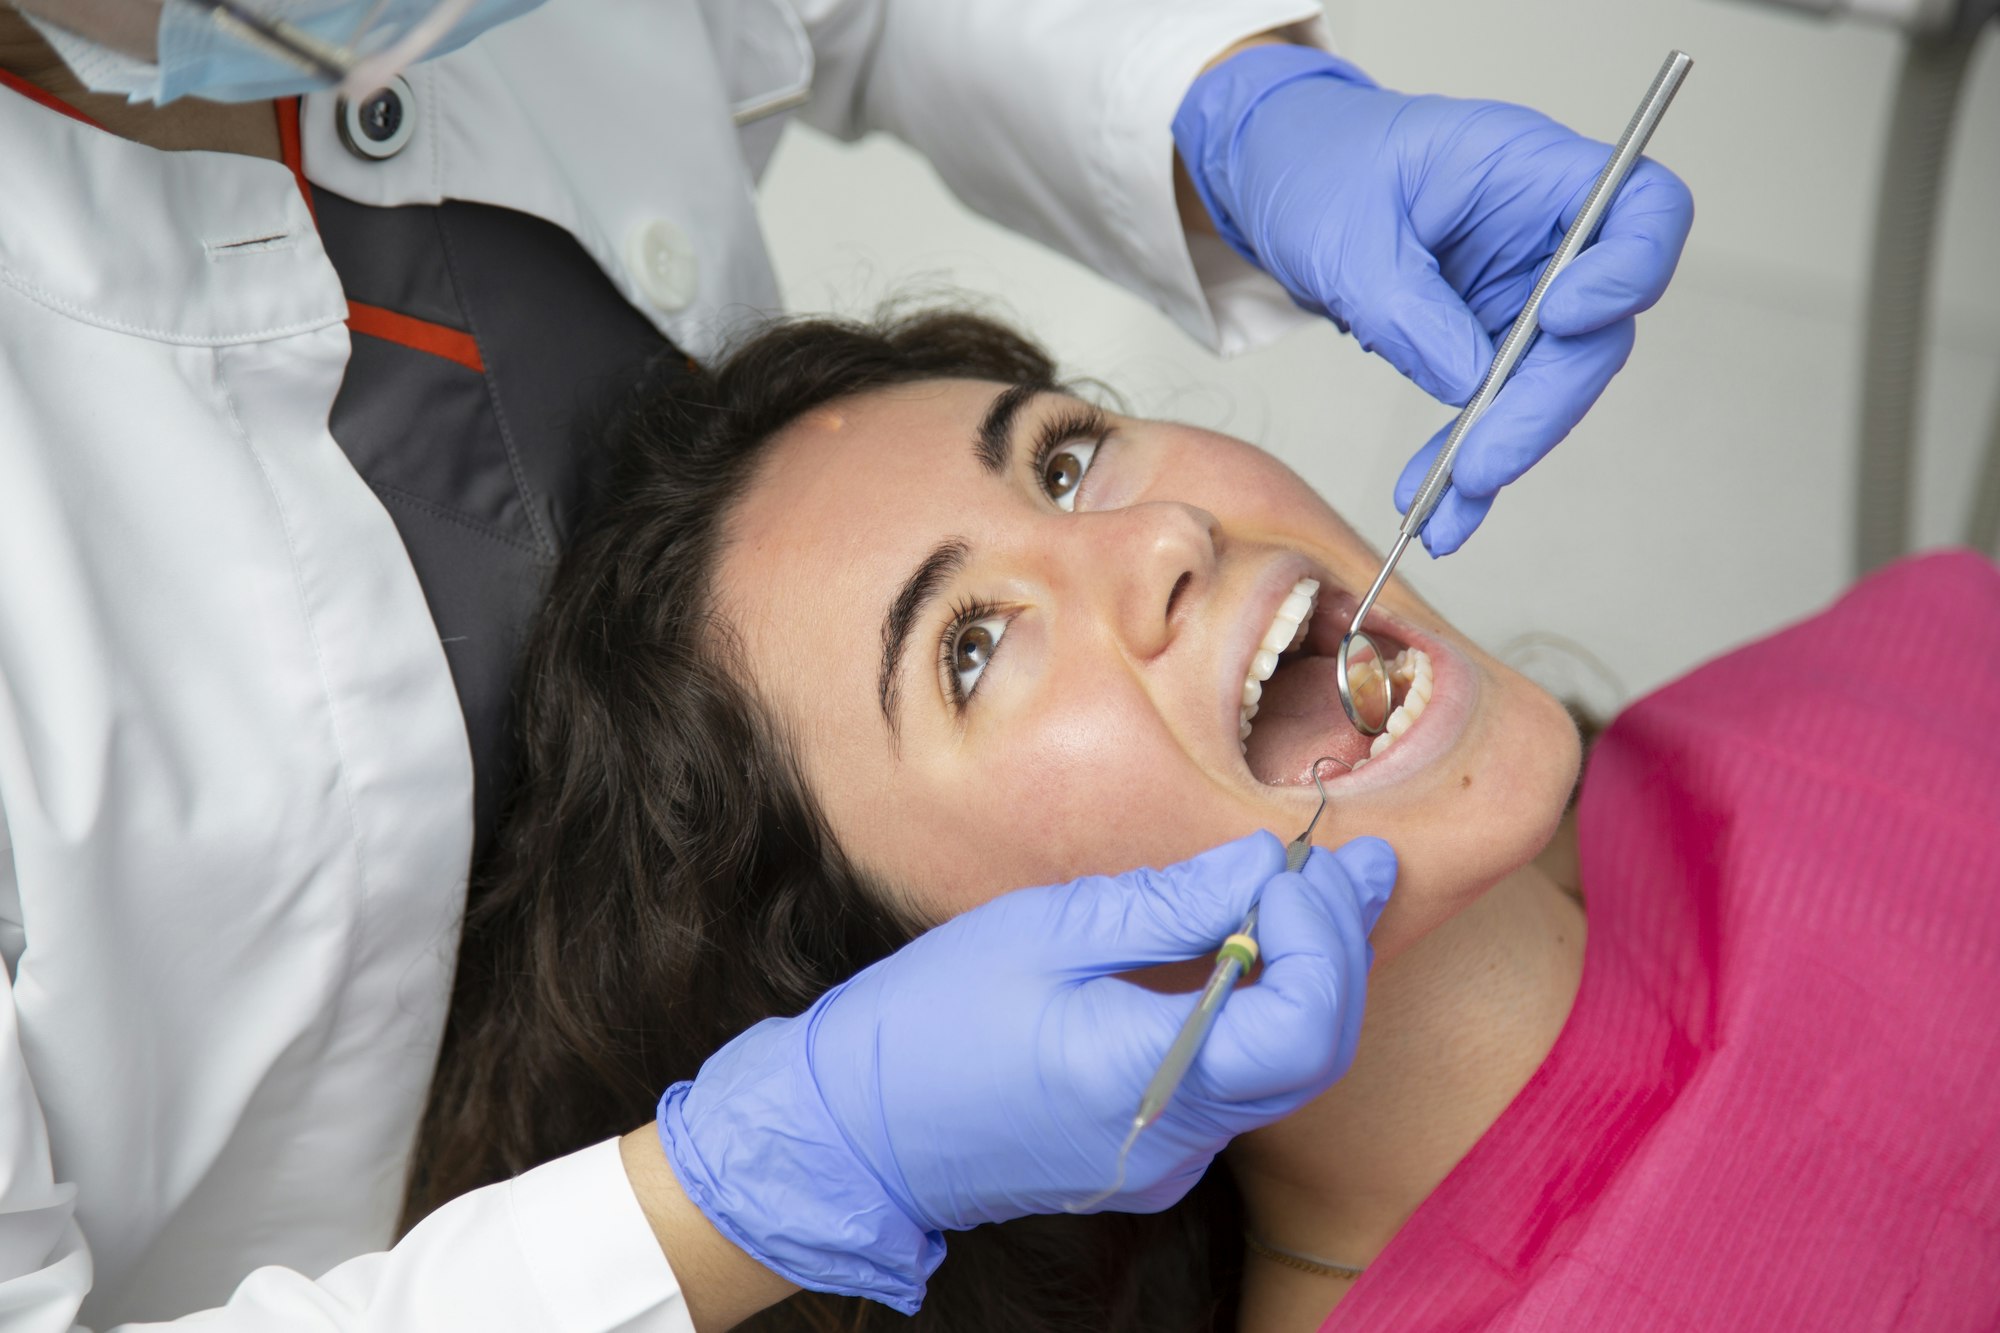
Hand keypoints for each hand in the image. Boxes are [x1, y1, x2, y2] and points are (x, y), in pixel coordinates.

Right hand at [655, 832, 1395, 1312]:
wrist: (853, 1131)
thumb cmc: (927, 1020)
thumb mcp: (1045, 931)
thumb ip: (1170, 904)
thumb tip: (1264, 864)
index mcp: (1140, 1078)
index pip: (1302, 1029)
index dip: (1323, 941)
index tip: (1293, 870)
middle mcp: (1171, 1138)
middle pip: (1314, 1053)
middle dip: (1339, 949)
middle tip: (1357, 865)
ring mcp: (1165, 1160)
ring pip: (1285, 1073)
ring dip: (1311, 980)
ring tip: (1322, 893)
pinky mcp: (1151, 1157)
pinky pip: (1237, 1085)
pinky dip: (1264, 1015)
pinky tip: (1258, 953)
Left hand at [1175, 46, 1693, 554]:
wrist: (1283, 181)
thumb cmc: (1319, 167)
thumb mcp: (1348, 232)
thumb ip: (1410, 306)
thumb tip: (1470, 385)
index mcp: (1534, 168)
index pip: (1644, 210)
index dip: (1630, 270)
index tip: (1564, 319)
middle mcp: (1547, 235)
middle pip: (1596, 328)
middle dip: (1541, 406)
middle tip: (1480, 467)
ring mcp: (1522, 293)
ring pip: (1549, 386)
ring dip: (1502, 452)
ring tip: (1443, 513)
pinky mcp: (1489, 342)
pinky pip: (1496, 409)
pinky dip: (1467, 461)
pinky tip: (1439, 510)